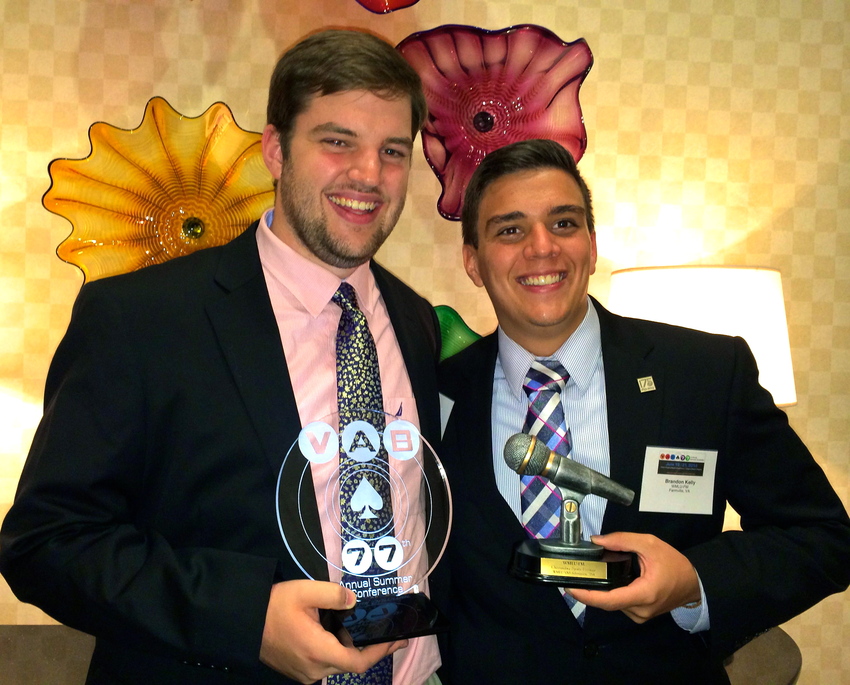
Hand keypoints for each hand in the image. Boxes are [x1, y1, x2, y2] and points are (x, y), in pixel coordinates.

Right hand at [259, 580, 407, 682]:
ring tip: (362, 627)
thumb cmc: (274, 606)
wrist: (245, 620)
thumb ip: (334, 594)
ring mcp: (305, 674)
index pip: (358, 662)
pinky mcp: (298, 671)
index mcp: (318, 652)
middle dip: (370, 648)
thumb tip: (354, 601)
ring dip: (352, 648)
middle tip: (386, 631)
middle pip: (350, 663)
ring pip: (338, 664)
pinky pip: (325, 664)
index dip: (380, 652)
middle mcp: (314, 669)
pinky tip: (338, 632)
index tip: (397, 641)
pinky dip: (337, 650)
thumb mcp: (305, 592)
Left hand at [567, 532, 700, 623]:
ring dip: (600, 592)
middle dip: (589, 591)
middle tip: (573, 576)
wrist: (695, 583)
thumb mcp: (649, 544)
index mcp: (643, 594)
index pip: (609, 600)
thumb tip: (596, 541)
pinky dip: (610, 594)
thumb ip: (622, 541)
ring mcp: (640, 616)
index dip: (587, 596)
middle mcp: (640, 610)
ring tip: (587, 575)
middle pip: (607, 603)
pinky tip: (604, 581)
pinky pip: (620, 605)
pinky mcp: (640, 615)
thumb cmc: (674, 563)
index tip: (570, 588)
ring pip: (613, 605)